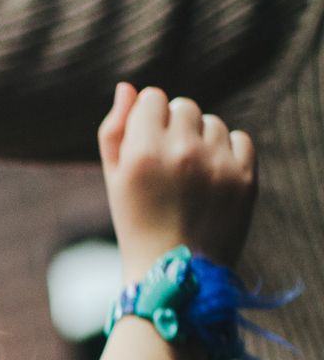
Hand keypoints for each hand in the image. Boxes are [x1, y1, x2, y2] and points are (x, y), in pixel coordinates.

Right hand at [99, 83, 256, 278]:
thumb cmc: (137, 223)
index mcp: (142, 152)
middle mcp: (181, 152)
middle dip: (176, 127)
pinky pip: (240, 138)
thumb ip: (114, 130)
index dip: (148, 119)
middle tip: (169, 165)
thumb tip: (128, 87)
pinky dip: (228, 153)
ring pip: (213, 122)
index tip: (147, 145)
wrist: (175, 273)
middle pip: (184, 106)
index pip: (153, 98)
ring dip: (202, 140)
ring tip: (191, 176)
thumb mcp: (114, 180)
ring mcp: (217, 163)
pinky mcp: (246, 176)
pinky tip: (212, 179)